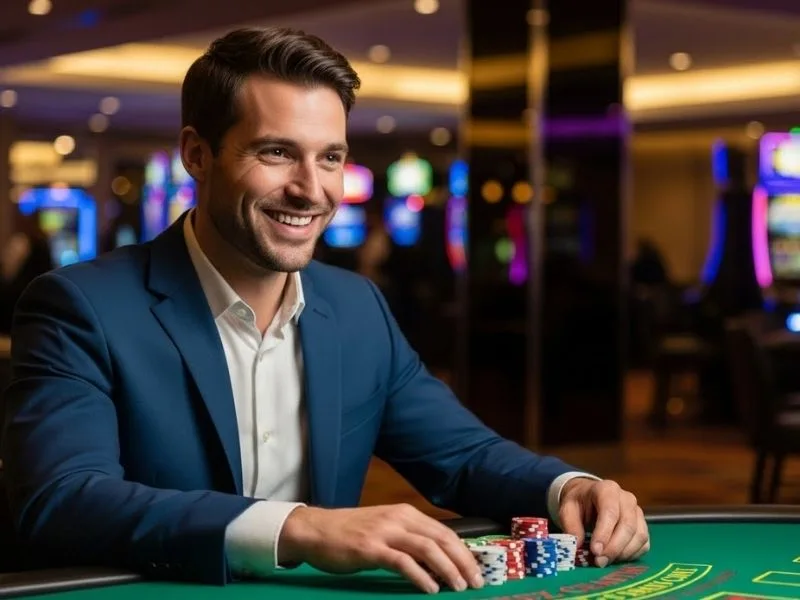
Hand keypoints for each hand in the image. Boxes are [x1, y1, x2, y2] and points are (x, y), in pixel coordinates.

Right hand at [278, 504, 484, 593]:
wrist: (316, 530)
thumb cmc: (351, 533)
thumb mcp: (385, 529)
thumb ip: (409, 539)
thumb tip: (438, 560)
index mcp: (405, 513)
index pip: (444, 531)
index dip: (464, 551)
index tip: (477, 569)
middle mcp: (399, 518)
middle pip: (441, 539)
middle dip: (463, 561)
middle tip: (476, 582)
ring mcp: (384, 532)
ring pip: (426, 548)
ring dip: (447, 569)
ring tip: (459, 586)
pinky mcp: (370, 548)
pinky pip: (402, 562)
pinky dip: (420, 576)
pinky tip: (431, 588)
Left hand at [558, 478, 649, 566]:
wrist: (589, 497)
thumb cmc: (579, 503)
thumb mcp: (567, 510)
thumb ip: (571, 527)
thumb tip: (578, 546)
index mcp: (607, 489)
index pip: (610, 512)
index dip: (604, 533)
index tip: (595, 551)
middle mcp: (627, 499)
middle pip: (627, 525)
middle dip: (614, 547)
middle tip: (599, 561)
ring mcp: (637, 512)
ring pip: (639, 536)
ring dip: (623, 553)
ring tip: (605, 561)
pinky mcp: (642, 525)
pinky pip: (644, 543)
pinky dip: (631, 555)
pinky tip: (616, 558)